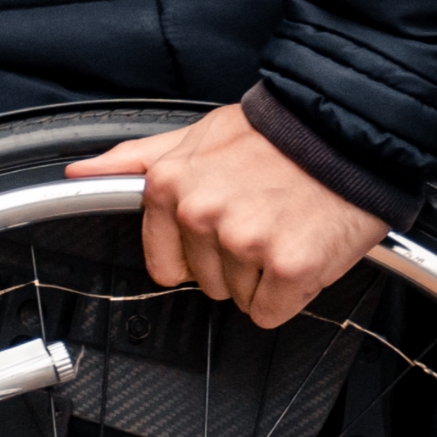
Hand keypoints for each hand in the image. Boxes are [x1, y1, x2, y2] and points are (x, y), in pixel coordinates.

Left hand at [66, 104, 386, 328]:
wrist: (354, 125)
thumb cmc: (279, 133)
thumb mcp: (197, 135)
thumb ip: (137, 161)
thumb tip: (82, 173)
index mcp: (171, 188)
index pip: (164, 265)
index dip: (199, 253)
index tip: (224, 227)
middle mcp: (201, 215)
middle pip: (204, 282)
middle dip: (234, 259)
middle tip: (264, 216)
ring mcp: (244, 242)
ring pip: (237, 296)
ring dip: (263, 272)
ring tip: (286, 224)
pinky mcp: (288, 265)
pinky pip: (271, 310)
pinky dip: (290, 291)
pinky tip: (302, 248)